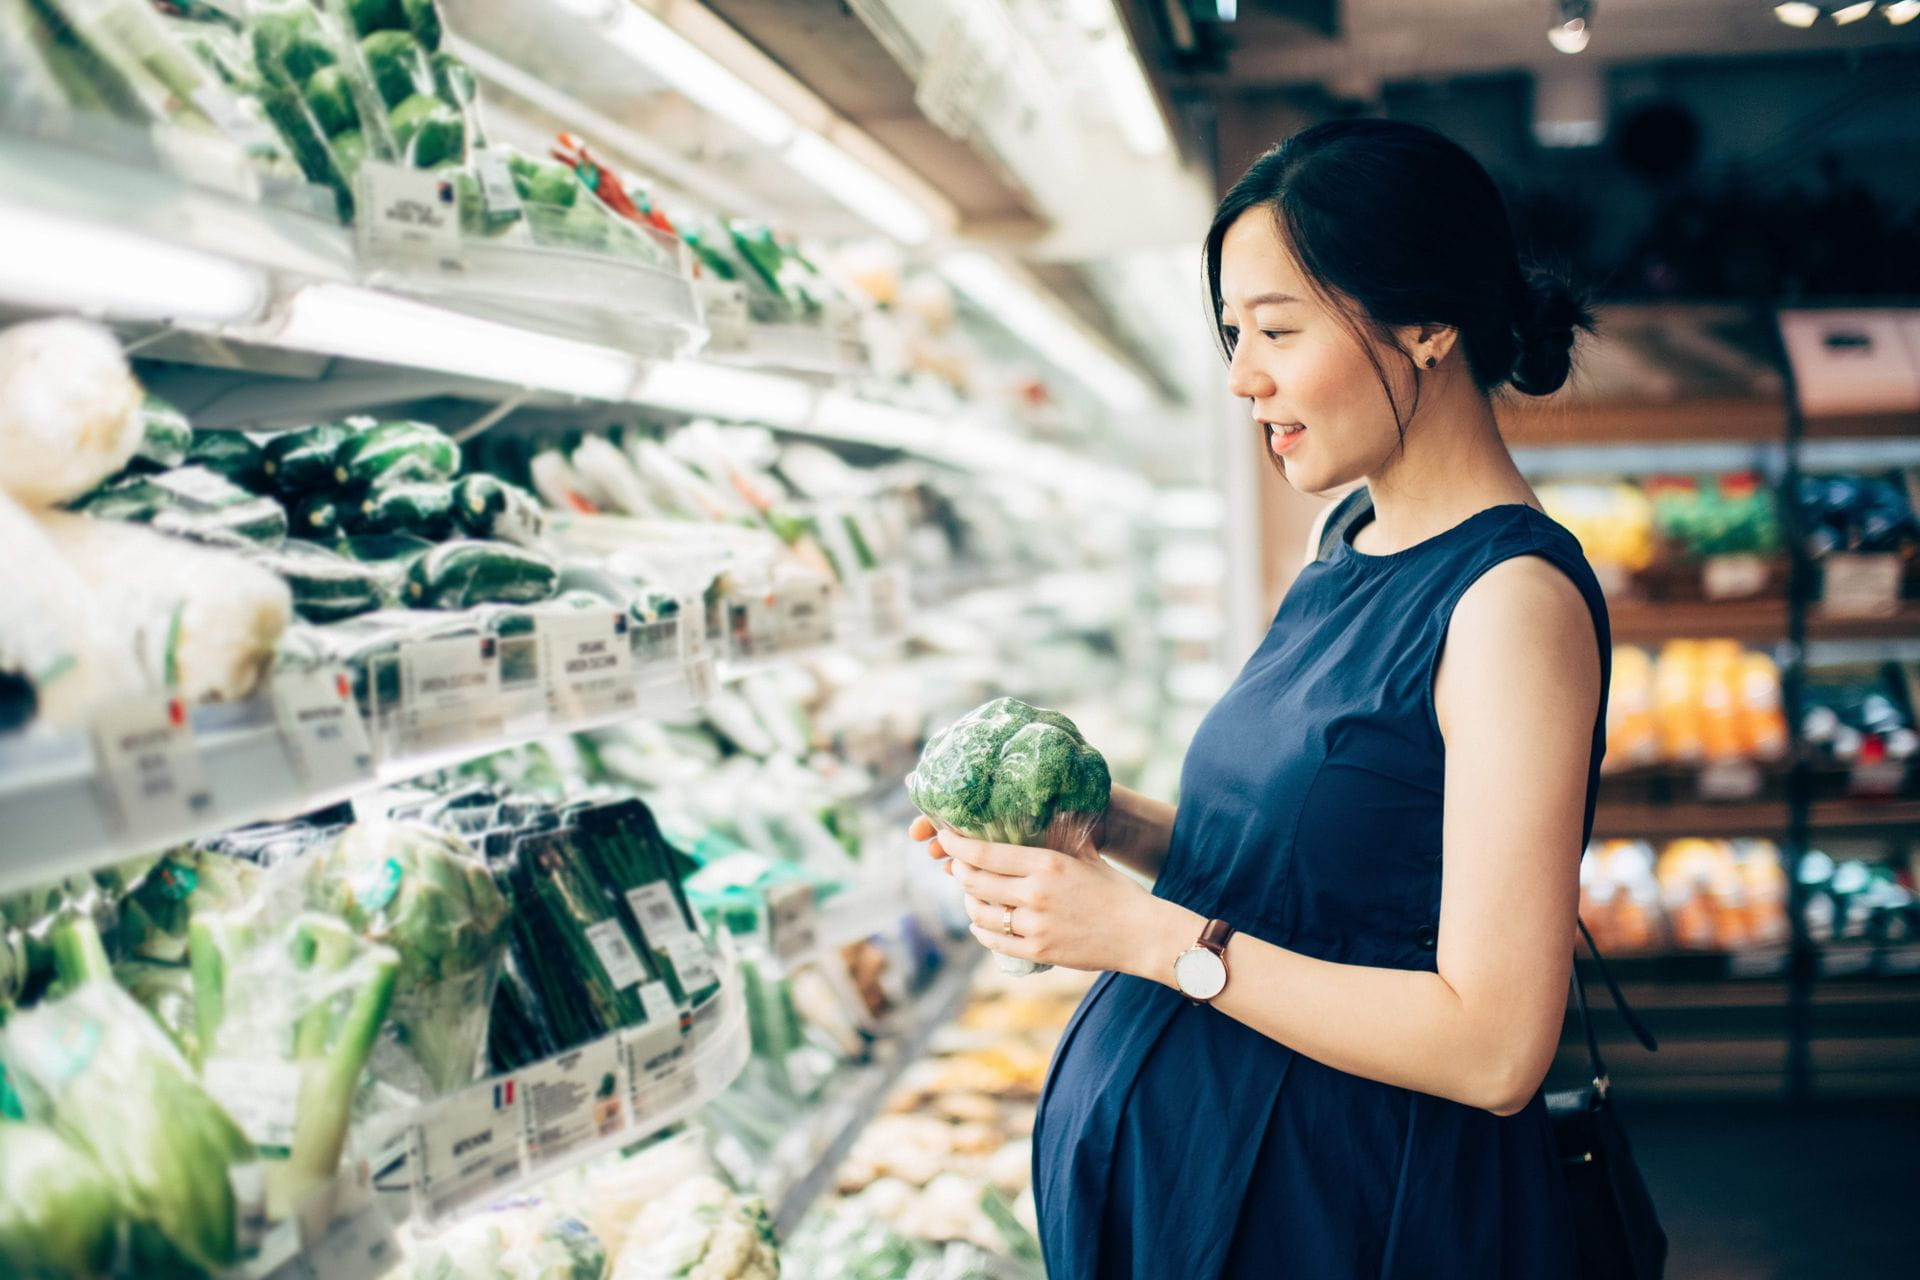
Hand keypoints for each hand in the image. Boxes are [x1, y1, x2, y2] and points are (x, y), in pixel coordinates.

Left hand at [907, 820, 1187, 975]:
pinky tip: (980, 922)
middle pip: (974, 881)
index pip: (985, 852)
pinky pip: (993, 940)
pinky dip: (980, 929)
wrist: (1140, 934)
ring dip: (968, 901)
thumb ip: (1060, 836)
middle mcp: (1034, 894)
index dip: (956, 845)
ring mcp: (1034, 926)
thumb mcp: (1086, 855)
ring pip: (979, 912)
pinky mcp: (1036, 951)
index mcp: (1046, 864)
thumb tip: (1045, 810)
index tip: (943, 836)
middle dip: (959, 871)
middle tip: (956, 864)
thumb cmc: (1115, 890)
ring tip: (970, 893)